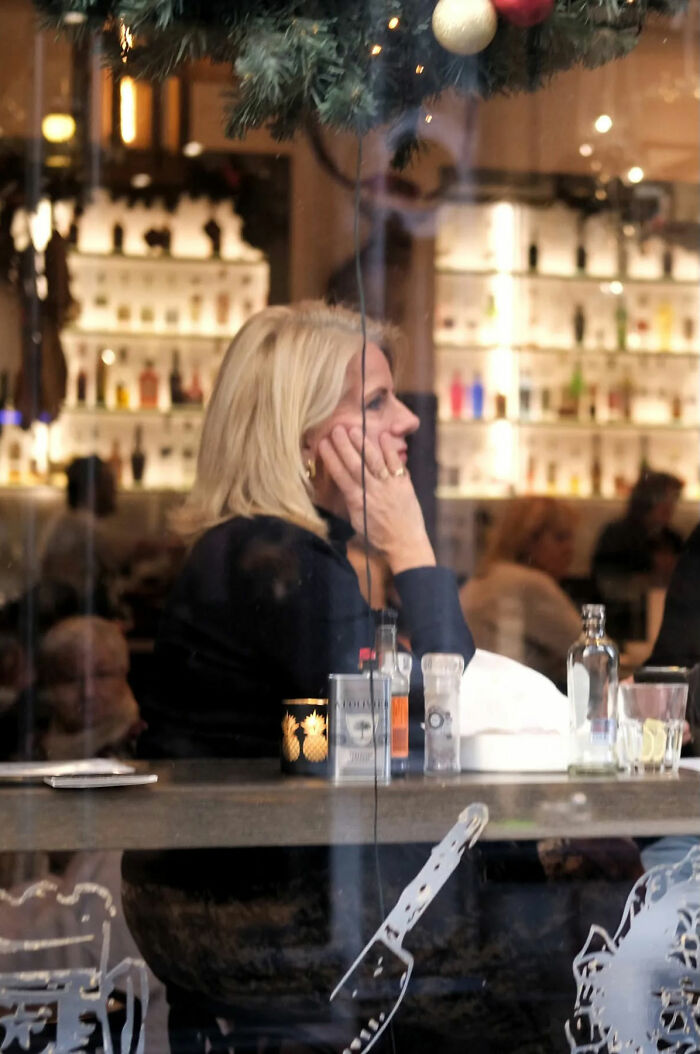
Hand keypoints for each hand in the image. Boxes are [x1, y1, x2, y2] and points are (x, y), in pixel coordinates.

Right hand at [318, 425, 434, 573]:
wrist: (405, 544)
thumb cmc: (378, 537)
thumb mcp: (357, 522)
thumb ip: (350, 501)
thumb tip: (341, 483)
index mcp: (358, 502)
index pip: (341, 476)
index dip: (331, 459)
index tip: (323, 444)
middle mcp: (373, 491)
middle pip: (355, 465)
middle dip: (344, 446)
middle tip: (335, 430)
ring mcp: (389, 486)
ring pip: (374, 461)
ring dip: (363, 444)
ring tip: (353, 430)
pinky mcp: (404, 484)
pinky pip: (395, 463)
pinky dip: (389, 449)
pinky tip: (382, 436)